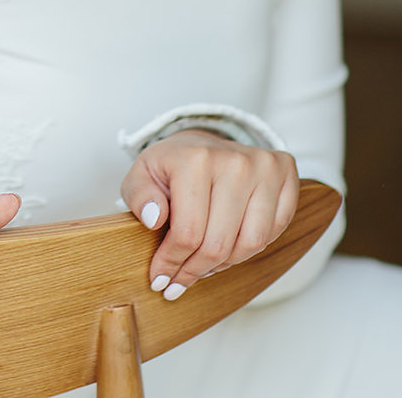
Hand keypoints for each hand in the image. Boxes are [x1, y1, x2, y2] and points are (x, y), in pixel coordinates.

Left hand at [121, 129, 298, 300]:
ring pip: (250, 244)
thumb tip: (155, 219)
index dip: (172, 264)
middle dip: (194, 271)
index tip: (160, 280)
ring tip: (203, 266)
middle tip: (179, 282)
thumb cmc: (173, 164)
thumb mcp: (142, 174)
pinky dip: (250, 248)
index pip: (188, 233)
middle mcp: (235, 161)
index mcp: (196, 159)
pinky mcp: (285, 174)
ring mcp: (264, 167)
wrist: (204, 141)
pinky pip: (273, 232)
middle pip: (219, 244)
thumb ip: (139, 196)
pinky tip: (229, 248)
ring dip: (224, 264)